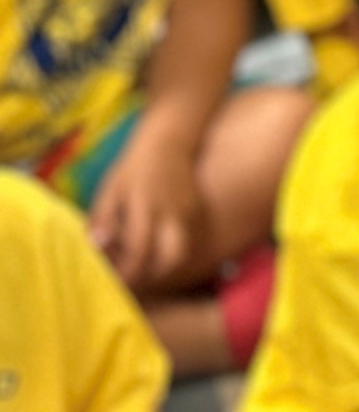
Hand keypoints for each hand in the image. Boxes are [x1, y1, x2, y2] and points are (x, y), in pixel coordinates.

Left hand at [88, 117, 199, 288]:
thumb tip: (97, 249)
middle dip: (154, 277)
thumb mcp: (111, 190)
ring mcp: (189, 211)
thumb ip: (104, 220)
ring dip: (164, 267)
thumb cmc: (134, 165)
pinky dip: (171, 251)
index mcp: (147, 209)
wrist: (171, 137)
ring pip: (183, 251)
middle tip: (135, 281)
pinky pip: (187, 239)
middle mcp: (173, 213)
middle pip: (172, 259)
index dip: (127, 273)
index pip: (139, 252)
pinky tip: (157, 249)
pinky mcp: (198, 209)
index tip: (114, 283)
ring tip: (144, 268)